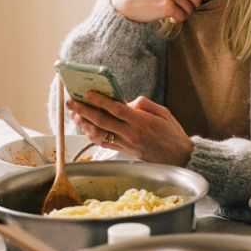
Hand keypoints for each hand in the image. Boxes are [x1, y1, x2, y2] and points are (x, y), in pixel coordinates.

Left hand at [68, 92, 193, 165]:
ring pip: (100, 134)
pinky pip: (105, 144)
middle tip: (71, 102)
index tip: (87, 93)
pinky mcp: (125, 151)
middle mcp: (131, 134)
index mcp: (141, 122)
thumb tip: (126, 101)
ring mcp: (127, 144)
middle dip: (84, 111)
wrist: (179, 157)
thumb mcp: (164, 112)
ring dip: (85, 124)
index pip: (116, 109)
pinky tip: (86, 129)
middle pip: (102, 121)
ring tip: (75, 115)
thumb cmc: (172, 133)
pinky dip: (93, 136)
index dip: (100, 100)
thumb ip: (144, 104)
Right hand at [110, 0, 210, 23]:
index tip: (202, 4)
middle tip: (182, 10)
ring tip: (172, 13)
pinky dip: (177, 20)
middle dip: (193, 7)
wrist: (128, 3)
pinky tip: (168, 18)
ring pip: (191, 9)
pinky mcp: (167, 6)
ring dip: (183, 14)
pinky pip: (182, 17)